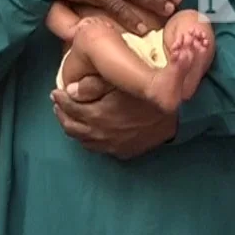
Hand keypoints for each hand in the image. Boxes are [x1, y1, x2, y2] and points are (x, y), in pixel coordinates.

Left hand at [51, 73, 176, 158]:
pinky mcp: (122, 152)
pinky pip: (97, 147)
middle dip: (62, 113)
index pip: (70, 108)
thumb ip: (94, 84)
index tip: (56, 90)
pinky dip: (87, 138)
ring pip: (82, 139)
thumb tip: (70, 89)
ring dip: (72, 126)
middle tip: (58, 103)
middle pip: (71, 126)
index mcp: (97, 115)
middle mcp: (100, 134)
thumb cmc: (149, 94)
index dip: (61, 98)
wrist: (178, 116)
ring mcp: (111, 146)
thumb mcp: (121, 82)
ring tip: (68, 116)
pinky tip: (88, 130)